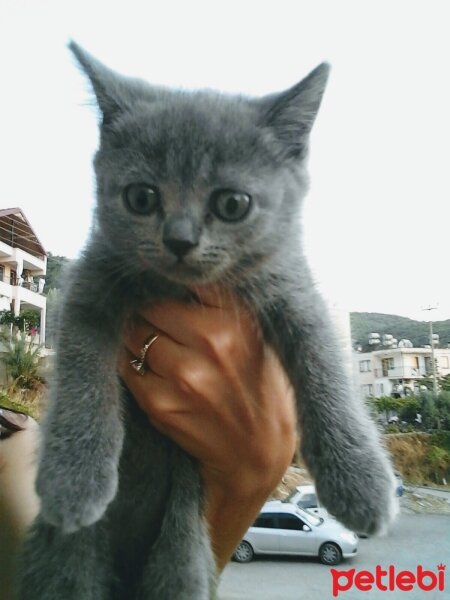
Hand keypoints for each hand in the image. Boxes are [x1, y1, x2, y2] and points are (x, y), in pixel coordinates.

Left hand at [119, 286, 295, 568]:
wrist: (256, 454)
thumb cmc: (259, 389)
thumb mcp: (257, 337)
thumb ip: (221, 304)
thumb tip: (178, 275)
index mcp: (236, 322)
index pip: (179, 283)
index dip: (166, 286)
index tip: (163, 289)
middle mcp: (211, 344)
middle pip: (150, 307)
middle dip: (148, 311)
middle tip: (153, 318)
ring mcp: (183, 376)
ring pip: (133, 335)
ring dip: (136, 335)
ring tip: (151, 342)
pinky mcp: (160, 404)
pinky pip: (127, 367)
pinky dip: (132, 362)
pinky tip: (150, 369)